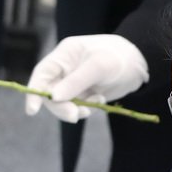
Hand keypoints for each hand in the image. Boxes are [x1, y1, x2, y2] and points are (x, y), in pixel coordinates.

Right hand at [24, 34, 148, 122]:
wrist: (139, 64)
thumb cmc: (119, 57)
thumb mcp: (99, 66)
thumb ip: (76, 81)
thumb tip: (54, 97)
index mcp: (64, 55)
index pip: (41, 73)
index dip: (34, 91)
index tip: (33, 111)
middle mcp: (64, 69)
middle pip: (49, 93)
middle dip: (60, 106)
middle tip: (75, 116)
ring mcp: (72, 82)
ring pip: (62, 103)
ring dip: (74, 109)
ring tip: (94, 105)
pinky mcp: (82, 93)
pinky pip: (75, 107)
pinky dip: (85, 108)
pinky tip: (99, 100)